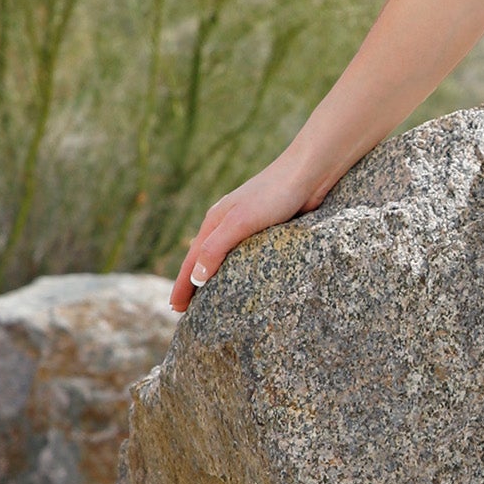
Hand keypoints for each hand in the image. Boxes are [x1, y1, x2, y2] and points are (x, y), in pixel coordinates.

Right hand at [167, 153, 324, 310]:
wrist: (307, 174)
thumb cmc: (273, 194)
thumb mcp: (240, 222)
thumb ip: (216, 249)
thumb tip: (196, 278)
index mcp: (215, 222)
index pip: (192, 260)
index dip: (183, 285)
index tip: (175, 308)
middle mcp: (227, 224)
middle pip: (203, 259)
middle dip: (193, 283)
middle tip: (185, 309)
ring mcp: (247, 227)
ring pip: (224, 257)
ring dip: (213, 277)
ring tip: (209, 299)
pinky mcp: (268, 230)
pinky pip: (246, 256)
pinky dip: (236, 270)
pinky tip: (242, 279)